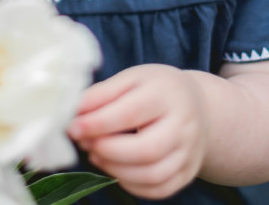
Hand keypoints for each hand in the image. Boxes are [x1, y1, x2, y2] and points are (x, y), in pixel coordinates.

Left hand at [66, 64, 206, 198]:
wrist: (195, 105)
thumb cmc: (156, 89)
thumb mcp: (131, 79)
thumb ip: (102, 94)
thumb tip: (74, 113)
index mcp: (167, 94)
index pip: (130, 113)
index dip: (97, 124)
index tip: (73, 127)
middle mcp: (184, 125)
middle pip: (146, 149)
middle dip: (108, 151)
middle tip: (86, 144)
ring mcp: (188, 152)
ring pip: (153, 174)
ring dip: (116, 170)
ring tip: (97, 155)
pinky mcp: (187, 173)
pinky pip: (159, 189)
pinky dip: (131, 185)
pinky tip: (116, 169)